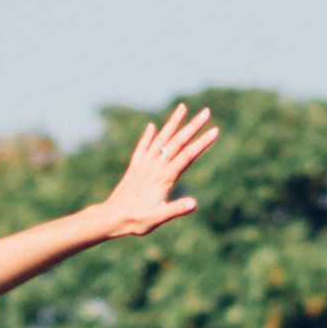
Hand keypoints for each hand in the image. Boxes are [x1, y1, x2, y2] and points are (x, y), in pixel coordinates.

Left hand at [91, 102, 217, 237]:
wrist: (111, 217)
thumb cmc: (137, 220)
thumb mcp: (158, 218)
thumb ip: (176, 210)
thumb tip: (193, 204)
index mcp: (165, 176)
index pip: (188, 155)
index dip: (202, 143)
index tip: (215, 130)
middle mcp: (155, 166)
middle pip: (177, 141)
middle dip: (193, 126)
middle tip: (206, 111)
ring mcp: (144, 165)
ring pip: (161, 139)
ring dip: (173, 123)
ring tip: (182, 107)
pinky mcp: (134, 168)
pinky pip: (142, 147)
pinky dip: (148, 136)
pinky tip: (151, 127)